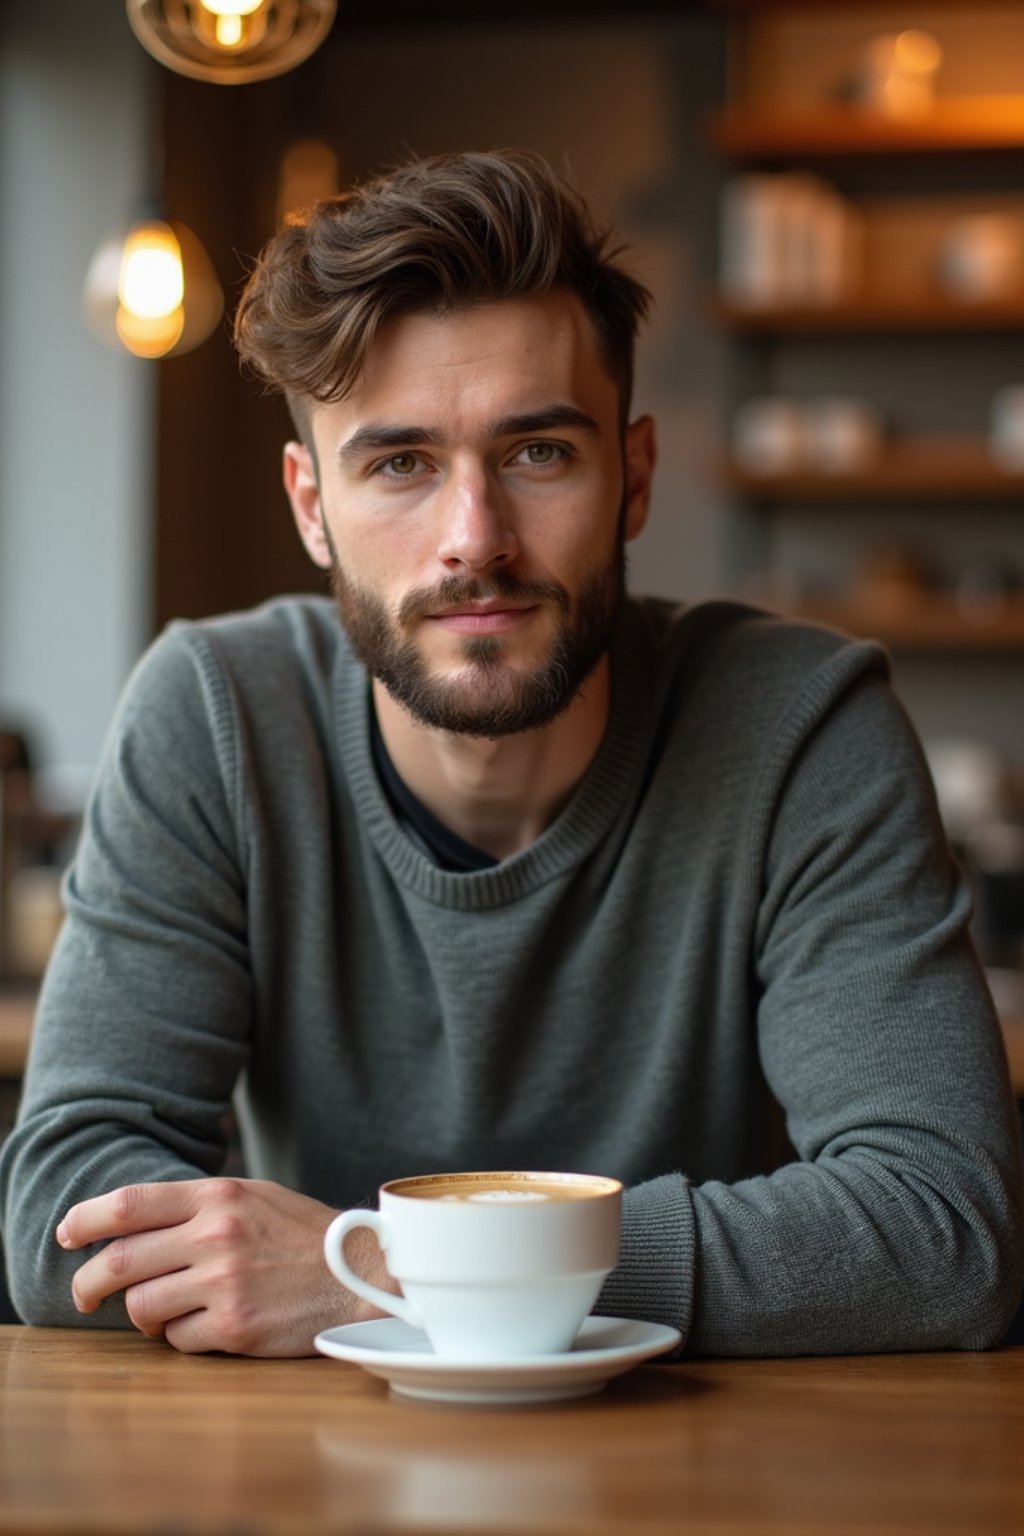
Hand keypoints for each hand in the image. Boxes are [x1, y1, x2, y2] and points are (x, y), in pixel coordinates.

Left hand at [56, 1177, 398, 1356]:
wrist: (361, 1277)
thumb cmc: (304, 1237)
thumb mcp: (255, 1198)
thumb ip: (200, 1206)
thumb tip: (134, 1223)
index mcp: (219, 1196)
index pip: (129, 1204)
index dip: (85, 1220)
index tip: (67, 1235)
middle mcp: (217, 1236)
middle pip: (119, 1262)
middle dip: (89, 1284)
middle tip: (84, 1297)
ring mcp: (226, 1284)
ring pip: (143, 1306)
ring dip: (144, 1315)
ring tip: (165, 1312)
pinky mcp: (236, 1328)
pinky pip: (179, 1340)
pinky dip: (182, 1337)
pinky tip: (209, 1326)